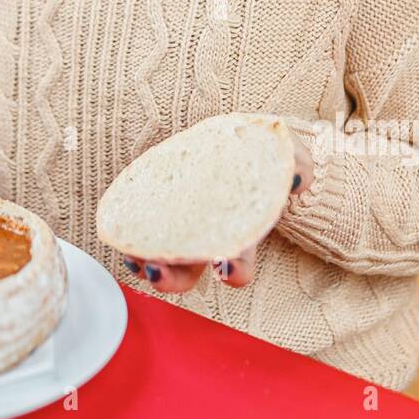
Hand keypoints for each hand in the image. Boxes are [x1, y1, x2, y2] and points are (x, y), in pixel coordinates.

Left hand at [121, 132, 314, 292]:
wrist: (228, 138)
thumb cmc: (255, 152)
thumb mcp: (279, 150)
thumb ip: (296, 161)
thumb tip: (299, 182)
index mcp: (236, 231)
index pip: (238, 264)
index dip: (234, 271)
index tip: (226, 266)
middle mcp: (204, 238)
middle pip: (188, 274)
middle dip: (172, 280)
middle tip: (159, 272)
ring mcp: (178, 228)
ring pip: (158, 260)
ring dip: (143, 263)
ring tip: (133, 255)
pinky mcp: (154, 209)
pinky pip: (137, 232)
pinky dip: (128, 236)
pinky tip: (120, 229)